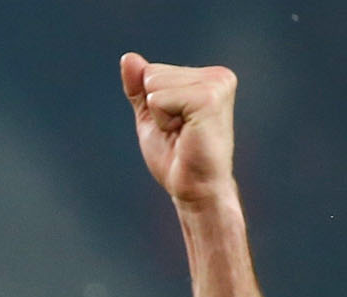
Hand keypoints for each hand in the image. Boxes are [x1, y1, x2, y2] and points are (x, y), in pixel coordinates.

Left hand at [120, 57, 238, 207]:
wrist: (194, 189)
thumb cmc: (176, 157)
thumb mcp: (151, 117)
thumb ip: (139, 87)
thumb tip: (128, 57)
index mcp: (208, 76)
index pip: (153, 71)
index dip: (153, 105)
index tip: (175, 126)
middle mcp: (218, 75)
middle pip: (152, 74)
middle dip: (155, 109)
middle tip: (179, 133)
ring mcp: (216, 85)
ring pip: (154, 85)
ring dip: (160, 117)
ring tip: (183, 134)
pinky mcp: (209, 99)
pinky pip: (159, 99)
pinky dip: (162, 121)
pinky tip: (184, 134)